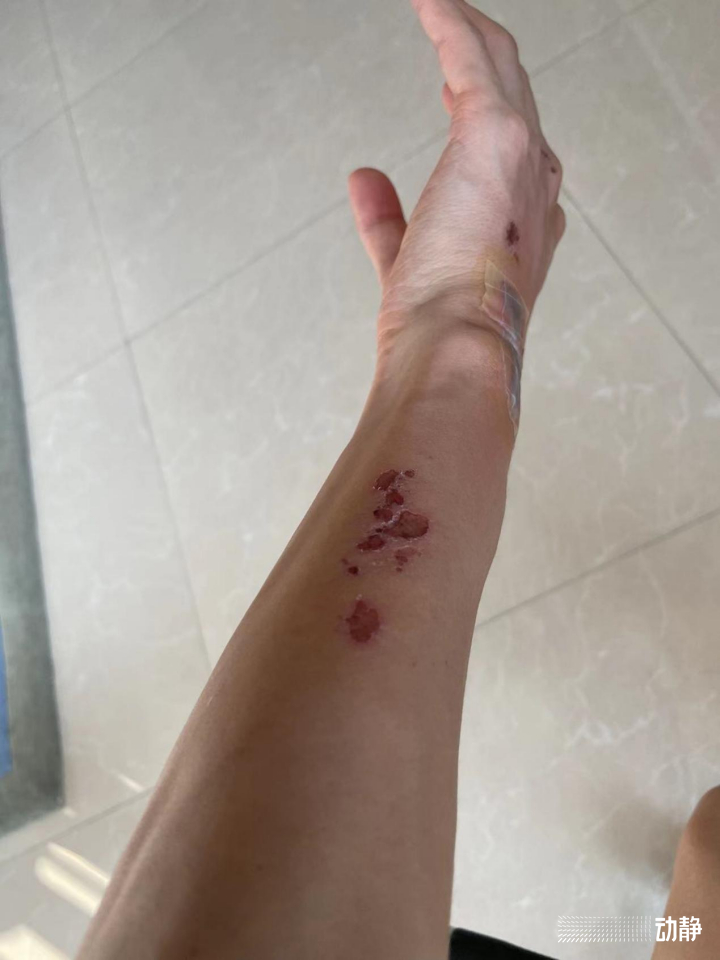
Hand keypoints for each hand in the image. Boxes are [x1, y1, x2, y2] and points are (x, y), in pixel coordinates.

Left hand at [349, 0, 564, 375]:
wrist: (454, 345)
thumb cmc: (439, 324)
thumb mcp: (408, 261)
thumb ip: (388, 220)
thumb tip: (364, 177)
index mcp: (524, 223)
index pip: (516, 156)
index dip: (487, 119)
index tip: (453, 96)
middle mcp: (534, 184)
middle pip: (515, 100)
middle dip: (486, 63)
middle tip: (455, 33)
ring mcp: (522, 156)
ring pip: (503, 70)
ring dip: (472, 35)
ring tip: (443, 8)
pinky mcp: (496, 134)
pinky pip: (472, 61)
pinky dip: (450, 25)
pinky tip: (427, 2)